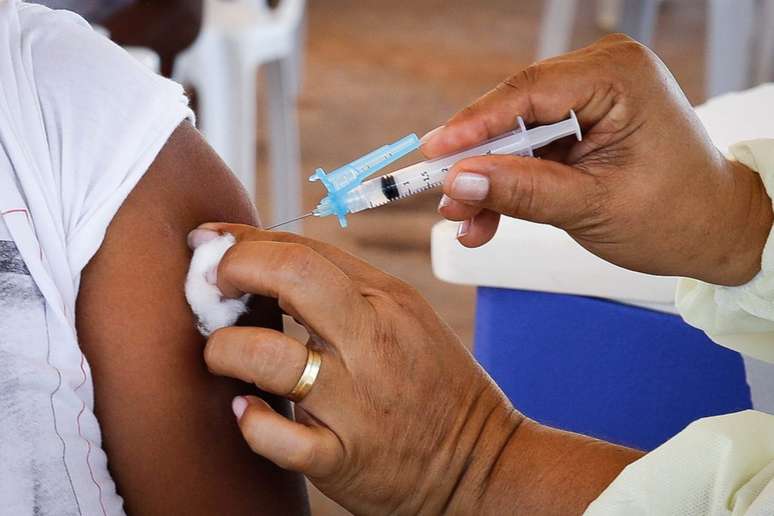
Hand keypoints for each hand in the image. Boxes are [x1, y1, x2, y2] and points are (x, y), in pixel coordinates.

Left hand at [191, 224, 520, 514]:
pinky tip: (245, 412)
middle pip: (292, 277)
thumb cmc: (433, 385)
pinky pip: (279, 438)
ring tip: (222, 355)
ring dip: (226, 350)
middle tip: (206, 284)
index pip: (304, 251)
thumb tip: (269, 263)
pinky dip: (251, 423)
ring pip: (269, 357)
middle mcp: (372, 342)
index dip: (244, 242)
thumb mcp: (403, 318)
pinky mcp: (344, 458)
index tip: (209, 241)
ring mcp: (357, 403)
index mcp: (387, 301)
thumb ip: (343, 290)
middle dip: (233, 269)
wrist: (482, 463)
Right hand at [423, 34, 771, 285]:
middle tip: (446, 199)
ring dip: (488, 180)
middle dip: (478, 162)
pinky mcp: (580, 124)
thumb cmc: (675, 216)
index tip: (434, 154)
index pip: (528, 92)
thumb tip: (459, 182)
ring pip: (516, 135)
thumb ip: (522, 192)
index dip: (473, 125)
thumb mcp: (591, 208)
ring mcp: (591, 99)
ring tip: (465, 223)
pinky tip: (486, 218)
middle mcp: (603, 75)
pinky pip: (530, 150)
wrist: (714, 231)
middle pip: (514, 112)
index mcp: (619, 78)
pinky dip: (508, 184)